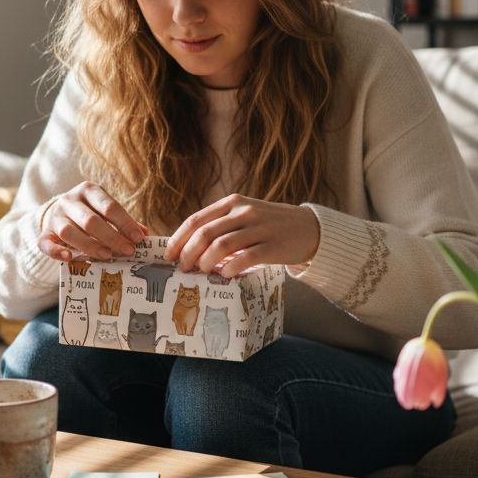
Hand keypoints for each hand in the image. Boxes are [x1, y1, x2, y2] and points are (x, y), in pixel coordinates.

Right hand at [38, 181, 147, 261]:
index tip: (138, 238)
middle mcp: (69, 201)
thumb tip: (144, 234)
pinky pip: (46, 243)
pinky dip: (56, 252)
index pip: (109, 206)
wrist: (57, 213)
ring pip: (69, 232)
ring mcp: (55, 217)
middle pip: (90, 220)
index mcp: (88, 190)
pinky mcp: (44, 233)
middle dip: (112, 237)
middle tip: (128, 251)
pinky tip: (69, 258)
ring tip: (107, 256)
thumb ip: (123, 221)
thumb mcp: (105, 210)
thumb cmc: (88, 213)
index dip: (125, 223)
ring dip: (90, 245)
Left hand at [164, 194, 319, 276]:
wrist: (309, 228)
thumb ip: (221, 225)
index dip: (178, 239)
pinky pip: (245, 258)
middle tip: (183, 268)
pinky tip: (226, 275)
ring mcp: (259, 228)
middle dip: (188, 253)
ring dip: (206, 262)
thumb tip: (188, 248)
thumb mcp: (244, 216)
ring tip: (202, 272)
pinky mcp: (273, 246)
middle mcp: (244, 212)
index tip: (168, 256)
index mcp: (233, 203)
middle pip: (205, 233)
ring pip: (221, 246)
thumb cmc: (270, 226)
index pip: (196, 220)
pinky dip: (230, 269)